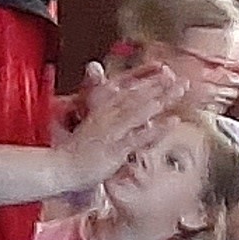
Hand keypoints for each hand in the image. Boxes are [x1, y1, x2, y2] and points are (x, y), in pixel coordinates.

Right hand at [49, 61, 183, 188]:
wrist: (57, 167)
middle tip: (181, 78)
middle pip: (137, 96)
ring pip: (140, 110)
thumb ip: (102, 115)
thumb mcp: (89, 128)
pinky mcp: (115, 147)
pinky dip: (157, 128)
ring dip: (162, 98)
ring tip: (180, 89)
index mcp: (101, 109)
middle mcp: (107, 115)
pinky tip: (172, 121)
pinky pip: (139, 135)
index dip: (146, 80)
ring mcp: (112, 130)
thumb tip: (113, 106)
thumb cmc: (72, 152)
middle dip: (160, 85)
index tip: (165, 72)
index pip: (126, 90)